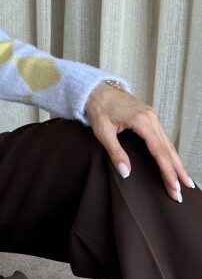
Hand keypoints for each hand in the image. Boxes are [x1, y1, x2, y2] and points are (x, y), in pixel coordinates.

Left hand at [85, 82, 194, 201]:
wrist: (96, 88)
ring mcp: (152, 116)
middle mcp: (151, 118)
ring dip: (176, 163)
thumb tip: (126, 173)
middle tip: (183, 190)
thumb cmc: (98, 107)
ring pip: (168, 143)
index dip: (167, 171)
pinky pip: (163, 138)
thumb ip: (115, 153)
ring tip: (183, 181)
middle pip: (168, 149)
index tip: (173, 186)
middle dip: (177, 171)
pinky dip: (169, 152)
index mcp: (141, 121)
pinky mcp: (149, 117)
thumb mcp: (103, 132)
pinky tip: (173, 162)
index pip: (159, 151)